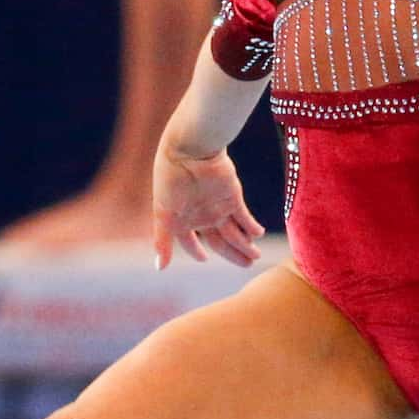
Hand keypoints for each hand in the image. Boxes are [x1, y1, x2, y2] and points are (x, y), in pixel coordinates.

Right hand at [152, 146, 263, 269]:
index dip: (196, 251)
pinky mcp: (233, 197)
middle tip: (248, 266)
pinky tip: (258, 235)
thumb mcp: (163, 214)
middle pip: (221, 242)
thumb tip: (160, 268)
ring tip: (256, 257)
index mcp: (183, 220)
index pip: (191, 242)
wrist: (190, 150)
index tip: (204, 260)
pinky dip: (252, 227)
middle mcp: (201, 216)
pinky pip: (245, 217)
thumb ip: (163, 241)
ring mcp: (218, 207)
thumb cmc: (171, 180)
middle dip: (234, 254)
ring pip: (236, 233)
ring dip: (246, 246)